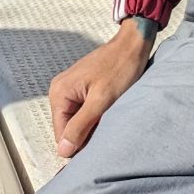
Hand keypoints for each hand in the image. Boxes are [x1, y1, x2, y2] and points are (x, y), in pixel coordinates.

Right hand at [48, 18, 153, 156]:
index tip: (100, 136)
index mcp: (59, 93)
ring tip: (109, 112)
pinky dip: (96, 113)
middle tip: (107, 121)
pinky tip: (109, 107)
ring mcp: (71, 88)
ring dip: (93, 122)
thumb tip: (63, 151)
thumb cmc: (121, 67)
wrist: (134, 43)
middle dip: (87, 131)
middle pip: (69, 128)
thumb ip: (81, 125)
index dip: (80, 141)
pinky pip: (85, 110)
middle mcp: (60, 90)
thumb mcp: (102, 100)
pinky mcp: (83, 88)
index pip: (61, 134)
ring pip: (78, 120)